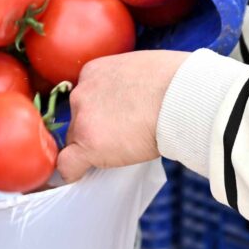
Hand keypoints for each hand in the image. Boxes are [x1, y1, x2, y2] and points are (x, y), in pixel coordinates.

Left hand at [56, 50, 187, 182]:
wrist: (181, 97)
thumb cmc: (175, 83)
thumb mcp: (141, 70)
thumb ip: (125, 84)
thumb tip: (132, 100)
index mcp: (93, 71)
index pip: (86, 98)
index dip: (99, 114)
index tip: (112, 122)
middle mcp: (82, 92)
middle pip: (78, 120)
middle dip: (95, 130)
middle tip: (123, 137)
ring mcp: (83, 119)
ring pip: (77, 141)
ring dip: (93, 148)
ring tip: (124, 152)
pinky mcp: (88, 145)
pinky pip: (68, 165)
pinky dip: (71, 173)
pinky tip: (79, 178)